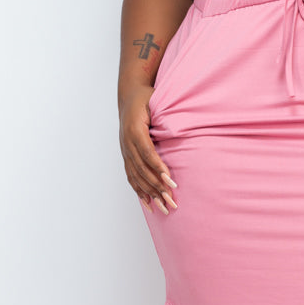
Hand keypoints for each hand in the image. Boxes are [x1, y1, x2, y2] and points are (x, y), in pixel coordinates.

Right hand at [118, 86, 177, 214]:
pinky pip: (131, 177)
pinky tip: (148, 203)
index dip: (159, 168)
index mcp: (134, 130)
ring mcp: (125, 151)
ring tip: (163, 208)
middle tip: (171, 202)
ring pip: (136, 176)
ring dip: (150, 193)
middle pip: (142, 169)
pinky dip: (139, 191)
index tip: (171, 181)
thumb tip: (179, 127)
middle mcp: (127, 143)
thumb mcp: (155, 101)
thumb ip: (164, 114)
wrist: (129, 96)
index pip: (148, 153)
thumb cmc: (146, 98)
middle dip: (157, 187)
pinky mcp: (126, 156)